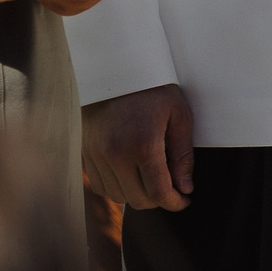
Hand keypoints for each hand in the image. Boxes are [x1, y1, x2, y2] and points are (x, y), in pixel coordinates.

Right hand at [84, 84, 195, 211]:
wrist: (115, 68)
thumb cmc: (152, 87)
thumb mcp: (178, 114)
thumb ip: (183, 155)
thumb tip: (185, 188)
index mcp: (142, 144)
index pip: (158, 192)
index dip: (174, 202)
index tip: (184, 200)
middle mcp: (115, 154)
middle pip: (138, 199)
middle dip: (159, 200)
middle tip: (172, 188)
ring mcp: (97, 155)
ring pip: (118, 196)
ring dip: (137, 195)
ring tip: (152, 180)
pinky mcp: (86, 152)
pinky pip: (101, 185)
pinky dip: (118, 187)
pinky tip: (131, 175)